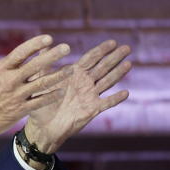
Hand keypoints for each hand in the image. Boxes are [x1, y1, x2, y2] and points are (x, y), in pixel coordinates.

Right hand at [0, 34, 71, 164]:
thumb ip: (2, 69)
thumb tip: (17, 59)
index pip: (20, 53)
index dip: (35, 44)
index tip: (48, 39)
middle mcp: (9, 81)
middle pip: (35, 65)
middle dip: (52, 55)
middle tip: (66, 48)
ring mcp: (16, 96)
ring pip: (42, 83)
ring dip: (59, 75)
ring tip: (71, 69)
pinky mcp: (20, 110)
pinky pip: (41, 101)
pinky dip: (52, 96)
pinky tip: (61, 91)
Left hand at [24, 39, 131, 153]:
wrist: (43, 127)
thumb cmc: (40, 103)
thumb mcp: (40, 81)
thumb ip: (43, 64)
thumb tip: (42, 45)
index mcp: (74, 74)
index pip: (91, 58)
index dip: (101, 50)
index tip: (113, 41)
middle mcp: (85, 83)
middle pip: (103, 67)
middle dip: (114, 57)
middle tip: (127, 48)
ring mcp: (90, 95)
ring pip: (107, 81)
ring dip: (118, 73)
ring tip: (129, 64)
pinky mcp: (92, 109)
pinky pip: (106, 103)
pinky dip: (116, 98)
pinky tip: (125, 93)